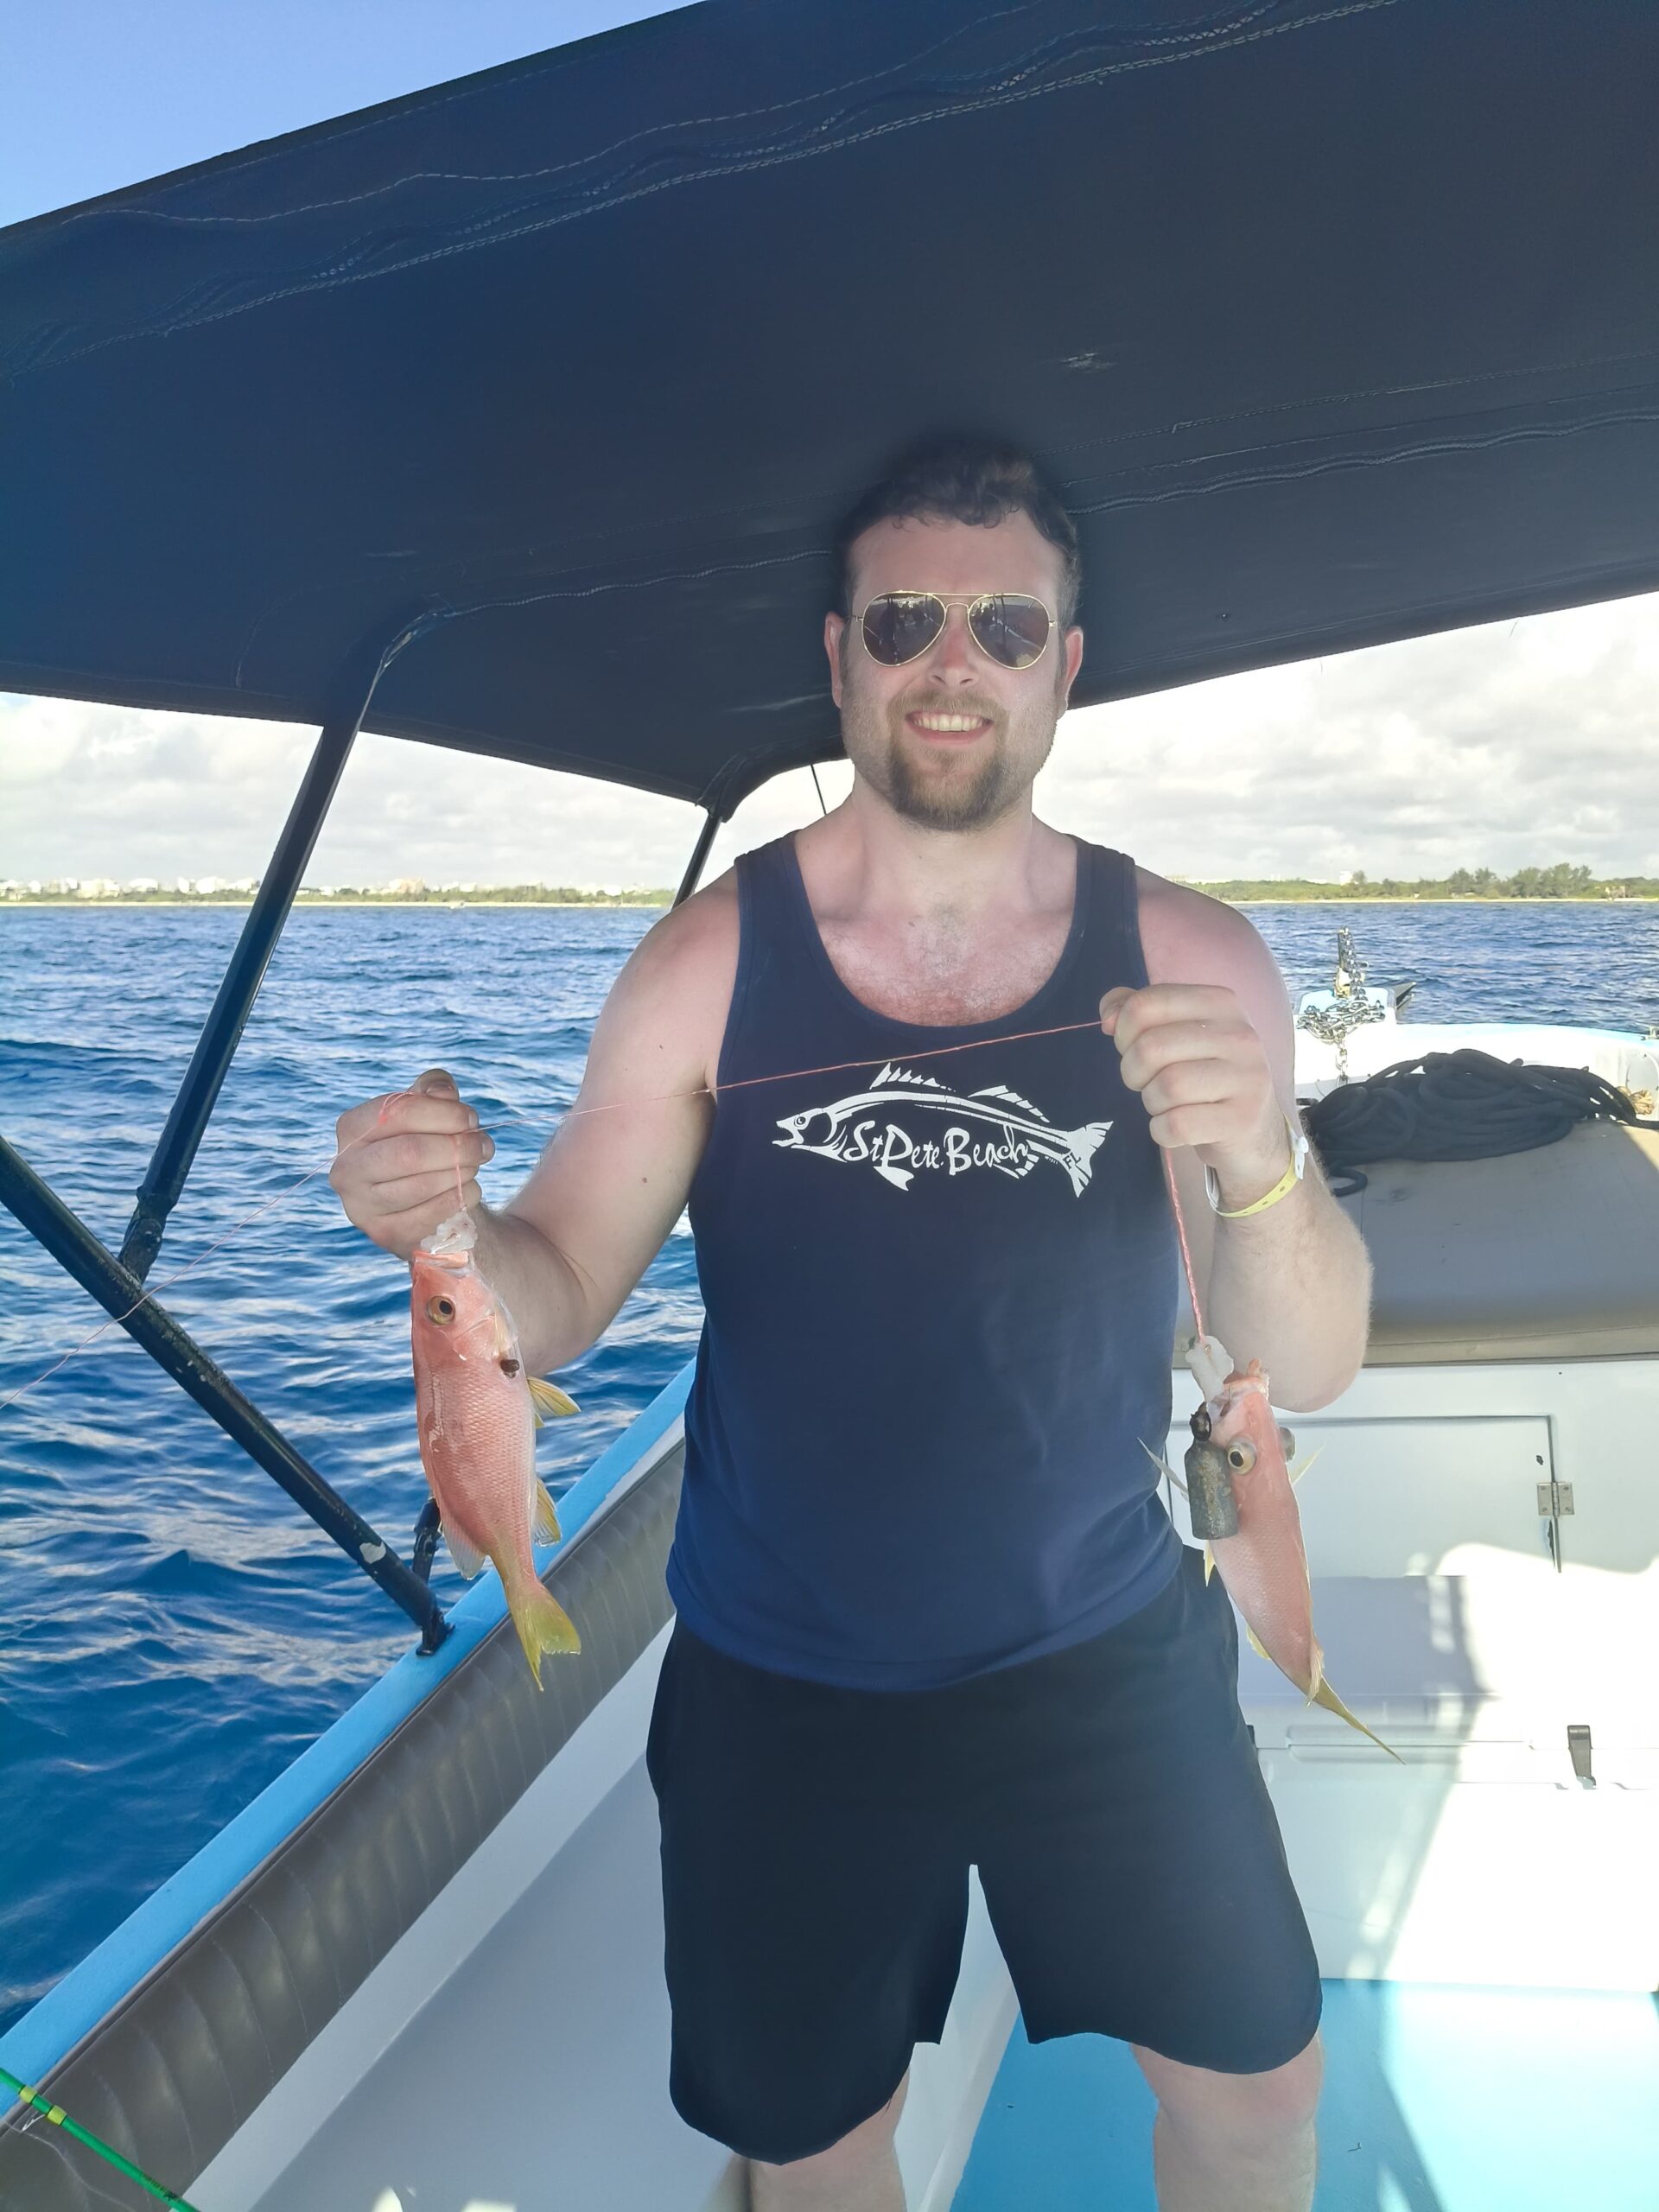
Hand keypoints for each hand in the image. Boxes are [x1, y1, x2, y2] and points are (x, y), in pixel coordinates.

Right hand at [329, 1068, 495, 1259]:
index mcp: (352, 1129)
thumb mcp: (430, 1111)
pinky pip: (434, 1214)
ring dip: (463, 1171)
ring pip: (423, 1185)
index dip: (444, 1112)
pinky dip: (461, 1198)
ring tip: (476, 1165)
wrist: (429, 1205)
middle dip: (458, 1146)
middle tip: (485, 1146)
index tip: (472, 1119)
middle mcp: (346, 1170)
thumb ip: (434, 1090)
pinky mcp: (386, 1235)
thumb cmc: (428, 1147)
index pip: (397, 1111)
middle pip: (410, 1152)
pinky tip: (467, 1190)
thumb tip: (442, 1090)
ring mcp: (362, 1207)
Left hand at [1099, 984, 1285, 1190]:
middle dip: (1133, 1072)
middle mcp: (1239, 1034)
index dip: (1124, 1032)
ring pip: (1167, 1087)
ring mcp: (1246, 1077)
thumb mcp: (1176, 1035)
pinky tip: (1174, 1128)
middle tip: (1145, 1084)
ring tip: (1166, 1105)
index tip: (1132, 1049)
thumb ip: (1138, 1013)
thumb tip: (1109, 1018)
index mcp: (1220, 1003)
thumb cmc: (1205, 1077)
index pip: (1147, 1004)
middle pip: (1152, 1047)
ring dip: (1151, 1102)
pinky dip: (1162, 1131)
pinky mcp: (1242, 1119)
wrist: (1254, 1133)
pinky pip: (1177, 1125)